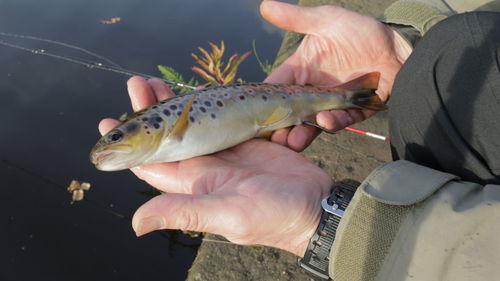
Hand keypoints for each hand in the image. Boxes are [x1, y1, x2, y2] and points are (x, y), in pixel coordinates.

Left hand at [98, 77, 332, 256]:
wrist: (315, 207)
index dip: (130, 144)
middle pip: (168, 138)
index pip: (152, 162)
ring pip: (191, 126)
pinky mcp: (246, 143)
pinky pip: (220, 121)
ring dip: (173, 106)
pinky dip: (205, 106)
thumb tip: (136, 224)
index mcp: (194, 185)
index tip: (109, 120)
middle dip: (150, 112)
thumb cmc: (274, 217)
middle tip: (139, 84)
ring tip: (158, 83)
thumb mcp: (228, 217)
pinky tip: (197, 91)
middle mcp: (205, 169)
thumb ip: (185, 212)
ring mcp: (226, 155)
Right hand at [260, 0, 411, 150]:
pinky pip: (341, 120)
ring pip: (312, 123)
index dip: (265, 103)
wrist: (398, 46)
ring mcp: (331, 104)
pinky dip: (332, 122)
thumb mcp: (326, 20)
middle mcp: (313, 91)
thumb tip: (264, 6)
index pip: (277, 89)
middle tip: (271, 139)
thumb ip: (295, 18)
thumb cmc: (360, 31)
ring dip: (301, 134)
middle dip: (280, 127)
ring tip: (292, 141)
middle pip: (290, 113)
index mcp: (300, 71)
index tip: (253, 115)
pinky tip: (324, 121)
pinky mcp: (352, 112)